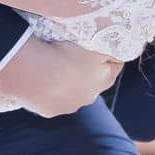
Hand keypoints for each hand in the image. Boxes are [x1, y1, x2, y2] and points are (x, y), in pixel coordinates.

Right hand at [0, 37, 121, 117]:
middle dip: (86, 69)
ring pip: (71, 91)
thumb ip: (110, 50)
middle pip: (92, 81)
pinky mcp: (50, 110)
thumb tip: (120, 52)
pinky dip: (50, 89)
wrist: (33, 73)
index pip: (115, 66)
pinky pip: (52, 97)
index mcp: (104, 80)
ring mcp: (69, 106)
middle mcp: (90, 98)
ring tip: (54, 67)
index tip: (99, 43)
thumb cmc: (67, 56)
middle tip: (73, 53)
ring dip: (67, 82)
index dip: (109, 53)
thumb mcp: (95, 46)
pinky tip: (42, 78)